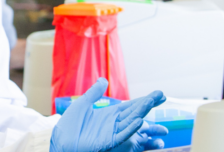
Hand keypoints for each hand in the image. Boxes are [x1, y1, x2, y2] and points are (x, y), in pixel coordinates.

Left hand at [49, 78, 165, 151]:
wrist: (61, 142)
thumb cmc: (70, 126)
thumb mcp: (82, 105)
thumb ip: (94, 93)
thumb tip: (104, 80)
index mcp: (110, 115)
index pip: (131, 106)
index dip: (144, 100)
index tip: (158, 94)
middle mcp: (115, 124)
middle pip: (136, 112)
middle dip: (148, 104)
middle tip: (162, 95)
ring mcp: (113, 133)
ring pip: (132, 122)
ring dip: (142, 113)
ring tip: (151, 102)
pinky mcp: (109, 142)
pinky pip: (122, 135)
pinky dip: (131, 128)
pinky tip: (139, 121)